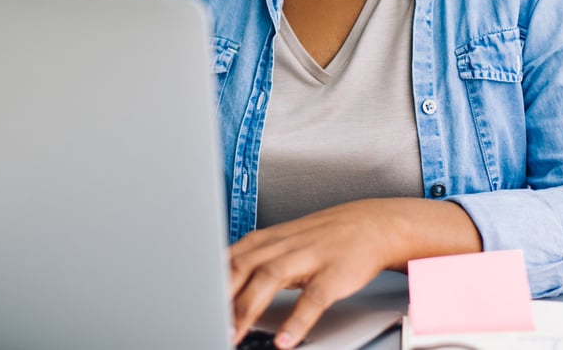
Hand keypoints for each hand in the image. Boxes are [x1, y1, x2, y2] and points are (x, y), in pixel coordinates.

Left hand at [228, 198, 480, 348]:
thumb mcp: (281, 243)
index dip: (206, 282)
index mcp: (266, 240)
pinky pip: (313, 298)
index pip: (227, 259)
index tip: (190, 304)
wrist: (372, 224)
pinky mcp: (333, 274)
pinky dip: (298, 319)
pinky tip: (286, 340)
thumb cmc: (322, 238)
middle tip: (203, 322)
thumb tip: (219, 287)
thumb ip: (252, 262)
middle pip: (241, 267)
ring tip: (232, 334)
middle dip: (219, 297)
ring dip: (247, 307)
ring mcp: (308, 257)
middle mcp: (282, 245)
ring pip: (269, 279)